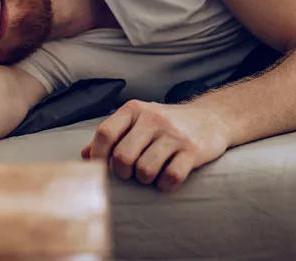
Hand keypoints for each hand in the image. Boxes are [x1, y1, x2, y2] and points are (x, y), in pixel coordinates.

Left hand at [81, 99, 230, 190]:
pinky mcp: (193, 150)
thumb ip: (113, 135)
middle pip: (122, 157)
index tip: (101, 169)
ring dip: (144, 179)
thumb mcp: (138, 121)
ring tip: (150, 174)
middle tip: (130, 173)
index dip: (98, 156)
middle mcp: (153, 119)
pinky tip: (167, 179)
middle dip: (123, 173)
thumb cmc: (165, 124)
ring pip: (145, 170)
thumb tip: (85, 155)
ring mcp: (174, 134)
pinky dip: (165, 185)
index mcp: (134, 110)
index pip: (105, 133)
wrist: (211, 118)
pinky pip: (170, 177)